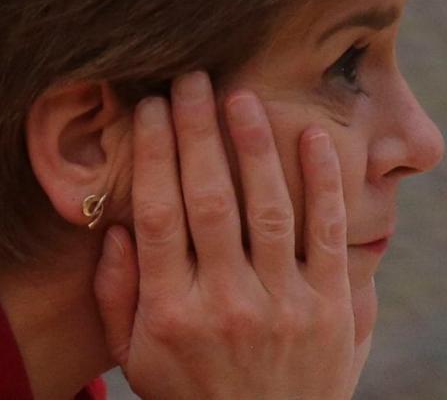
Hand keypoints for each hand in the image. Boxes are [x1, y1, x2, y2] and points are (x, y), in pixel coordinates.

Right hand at [93, 71, 359, 399]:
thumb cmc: (191, 395)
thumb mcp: (135, 358)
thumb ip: (116, 294)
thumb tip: (114, 225)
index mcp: (170, 311)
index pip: (158, 213)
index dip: (153, 153)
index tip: (148, 106)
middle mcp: (225, 304)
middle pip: (208, 199)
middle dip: (197, 131)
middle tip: (190, 78)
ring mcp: (283, 306)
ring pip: (267, 209)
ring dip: (253, 146)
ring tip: (240, 97)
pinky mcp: (332, 309)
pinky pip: (329, 235)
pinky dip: (324, 184)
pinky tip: (313, 139)